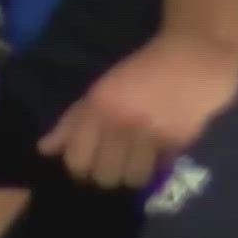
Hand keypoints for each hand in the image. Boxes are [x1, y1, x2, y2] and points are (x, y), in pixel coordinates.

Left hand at [38, 34, 237, 188]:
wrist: (192, 57)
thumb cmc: (140, 72)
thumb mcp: (100, 91)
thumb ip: (72, 122)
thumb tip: (45, 150)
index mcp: (97, 106)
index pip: (77, 160)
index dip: (80, 170)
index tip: (87, 167)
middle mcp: (121, 122)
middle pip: (104, 176)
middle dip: (107, 175)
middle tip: (113, 165)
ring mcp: (151, 133)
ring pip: (134, 179)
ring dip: (134, 174)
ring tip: (137, 161)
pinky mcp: (179, 141)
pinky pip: (160, 169)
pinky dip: (158, 165)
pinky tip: (158, 150)